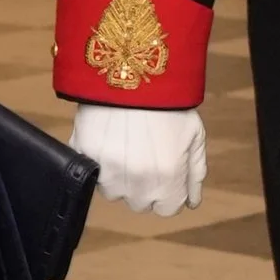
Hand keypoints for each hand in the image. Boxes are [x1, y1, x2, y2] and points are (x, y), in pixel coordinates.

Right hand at [70, 104, 207, 217]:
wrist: (133, 70)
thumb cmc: (168, 103)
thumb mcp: (195, 135)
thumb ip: (195, 173)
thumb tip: (192, 202)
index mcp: (168, 180)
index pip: (168, 208)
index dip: (168, 191)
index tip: (165, 171)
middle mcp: (137, 184)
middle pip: (140, 203)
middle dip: (144, 185)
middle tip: (145, 152)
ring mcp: (107, 173)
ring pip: (112, 190)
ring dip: (119, 175)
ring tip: (125, 143)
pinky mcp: (84, 157)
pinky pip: (90, 170)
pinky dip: (97, 160)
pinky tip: (109, 138)